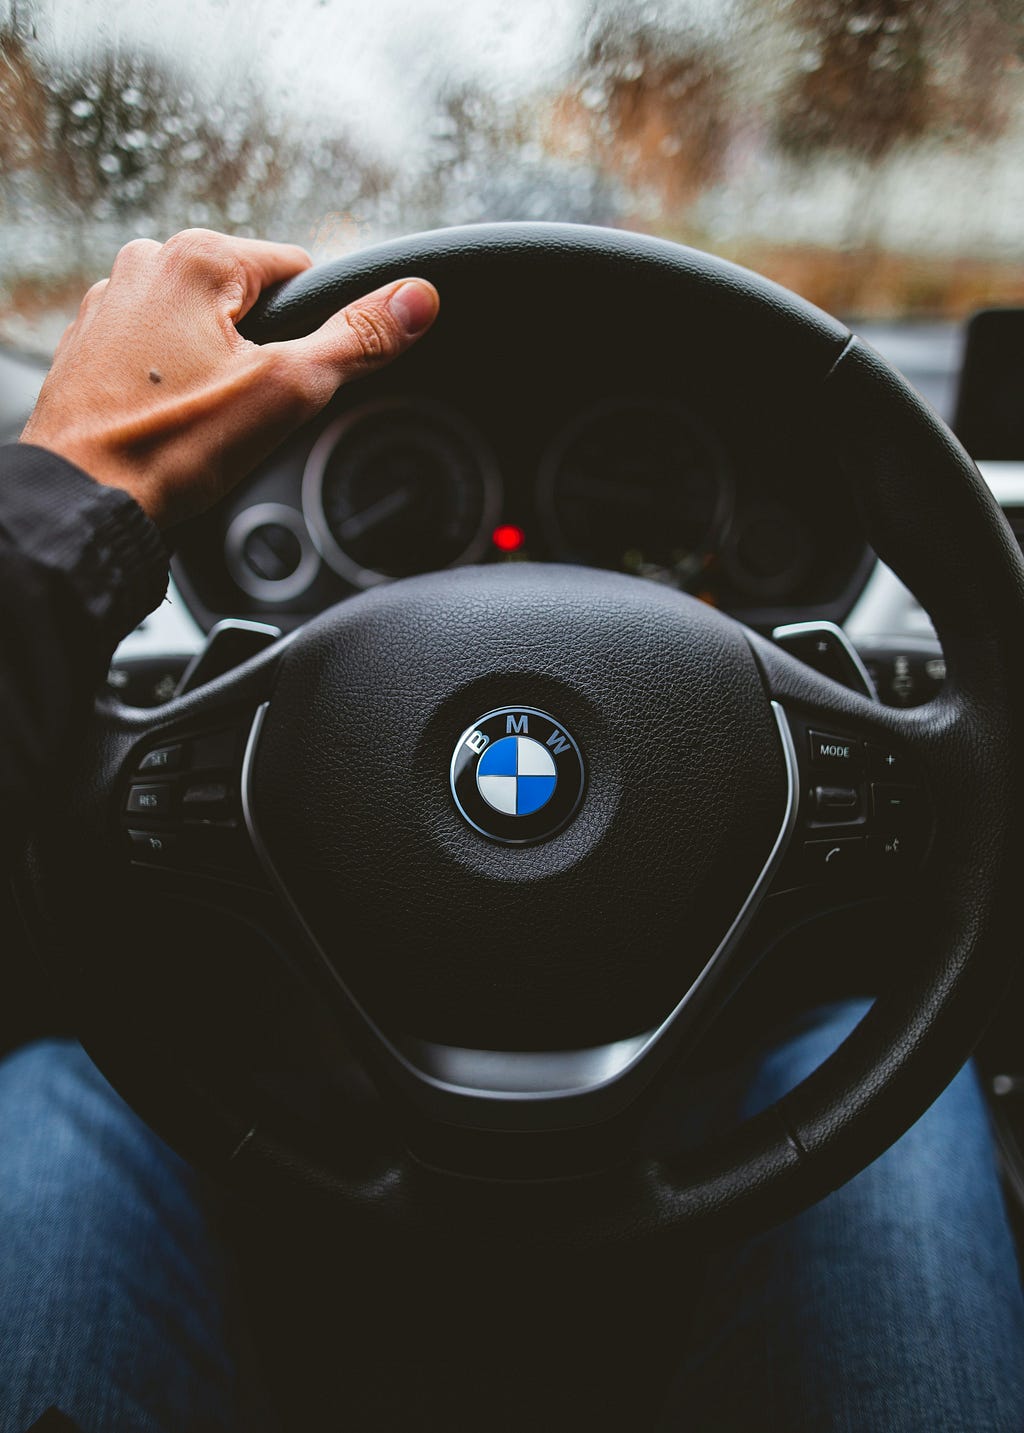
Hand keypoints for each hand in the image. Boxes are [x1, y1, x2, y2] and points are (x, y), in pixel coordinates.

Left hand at [20, 229, 438, 527]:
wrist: (82, 502)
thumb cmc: (172, 448)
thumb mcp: (288, 391)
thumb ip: (359, 339)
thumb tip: (417, 300)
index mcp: (196, 255)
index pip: (299, 270)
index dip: (315, 329)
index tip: (293, 379)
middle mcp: (144, 263)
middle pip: (249, 301)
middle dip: (262, 351)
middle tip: (244, 409)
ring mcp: (108, 302)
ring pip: (202, 328)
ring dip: (217, 367)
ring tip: (205, 419)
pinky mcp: (88, 345)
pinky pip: (158, 352)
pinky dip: (174, 382)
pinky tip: (172, 422)